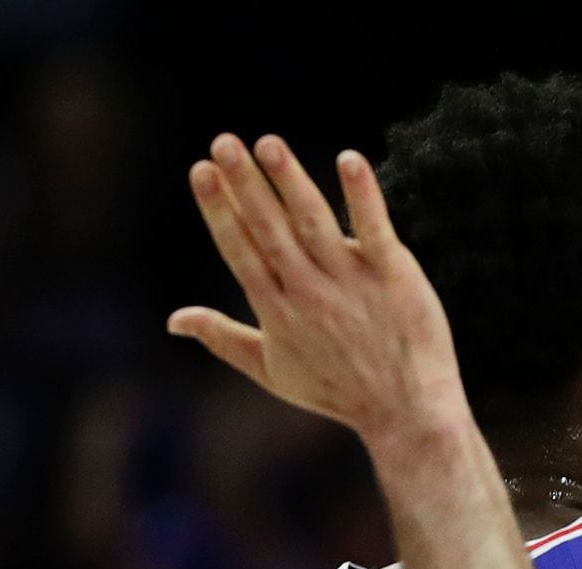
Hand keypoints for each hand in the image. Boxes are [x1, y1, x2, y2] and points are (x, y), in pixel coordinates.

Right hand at [170, 135, 467, 441]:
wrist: (407, 414)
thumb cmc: (338, 392)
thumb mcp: (272, 372)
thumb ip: (223, 338)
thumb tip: (174, 320)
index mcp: (276, 310)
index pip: (240, 250)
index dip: (219, 209)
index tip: (200, 170)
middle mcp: (308, 291)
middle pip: (269, 228)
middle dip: (244, 184)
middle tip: (223, 142)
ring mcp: (350, 281)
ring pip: (313, 222)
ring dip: (289, 181)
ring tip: (268, 144)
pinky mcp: (393, 276)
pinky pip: (375, 230)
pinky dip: (362, 196)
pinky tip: (349, 160)